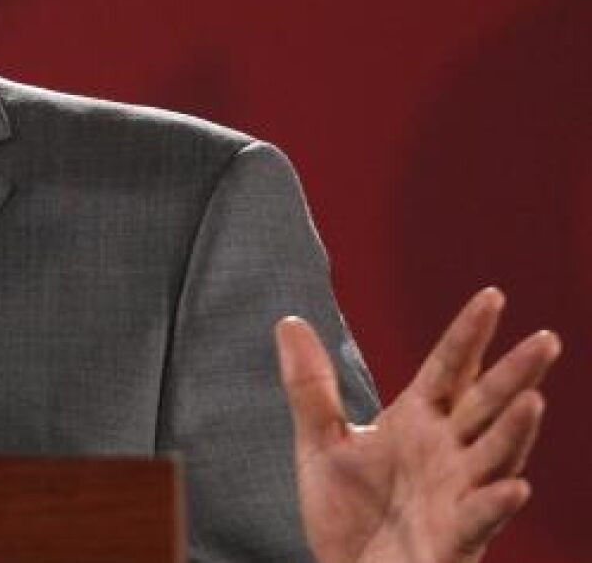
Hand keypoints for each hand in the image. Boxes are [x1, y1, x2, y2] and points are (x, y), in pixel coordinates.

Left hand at [278, 287, 560, 562]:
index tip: (491, 296)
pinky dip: (495, 502)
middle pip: (484, 405)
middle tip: (545, 339)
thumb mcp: (320, 443)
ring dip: (515, 431)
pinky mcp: (455, 537)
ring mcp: (457, 493)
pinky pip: (480, 517)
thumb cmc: (347, 511)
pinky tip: (514, 486)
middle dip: (514, 374)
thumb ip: (310, 386)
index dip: (468, 334)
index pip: (448, 369)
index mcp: (418, 422)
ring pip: (494, 456)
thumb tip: (288, 322)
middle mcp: (446, 452)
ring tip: (533, 400)